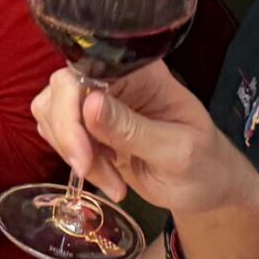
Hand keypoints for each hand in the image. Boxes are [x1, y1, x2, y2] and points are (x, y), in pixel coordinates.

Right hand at [30, 64, 258, 219]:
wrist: (207, 189)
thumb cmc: (205, 165)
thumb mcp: (177, 151)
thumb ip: (133, 129)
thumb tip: (89, 104)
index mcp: (139, 71)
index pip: (86, 69)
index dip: (71, 107)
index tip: (82, 155)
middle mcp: (113, 79)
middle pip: (60, 90)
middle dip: (69, 136)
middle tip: (89, 172)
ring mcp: (97, 102)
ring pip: (51, 113)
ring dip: (73, 153)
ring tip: (111, 181)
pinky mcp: (87, 127)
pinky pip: (58, 134)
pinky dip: (75, 161)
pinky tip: (107, 178)